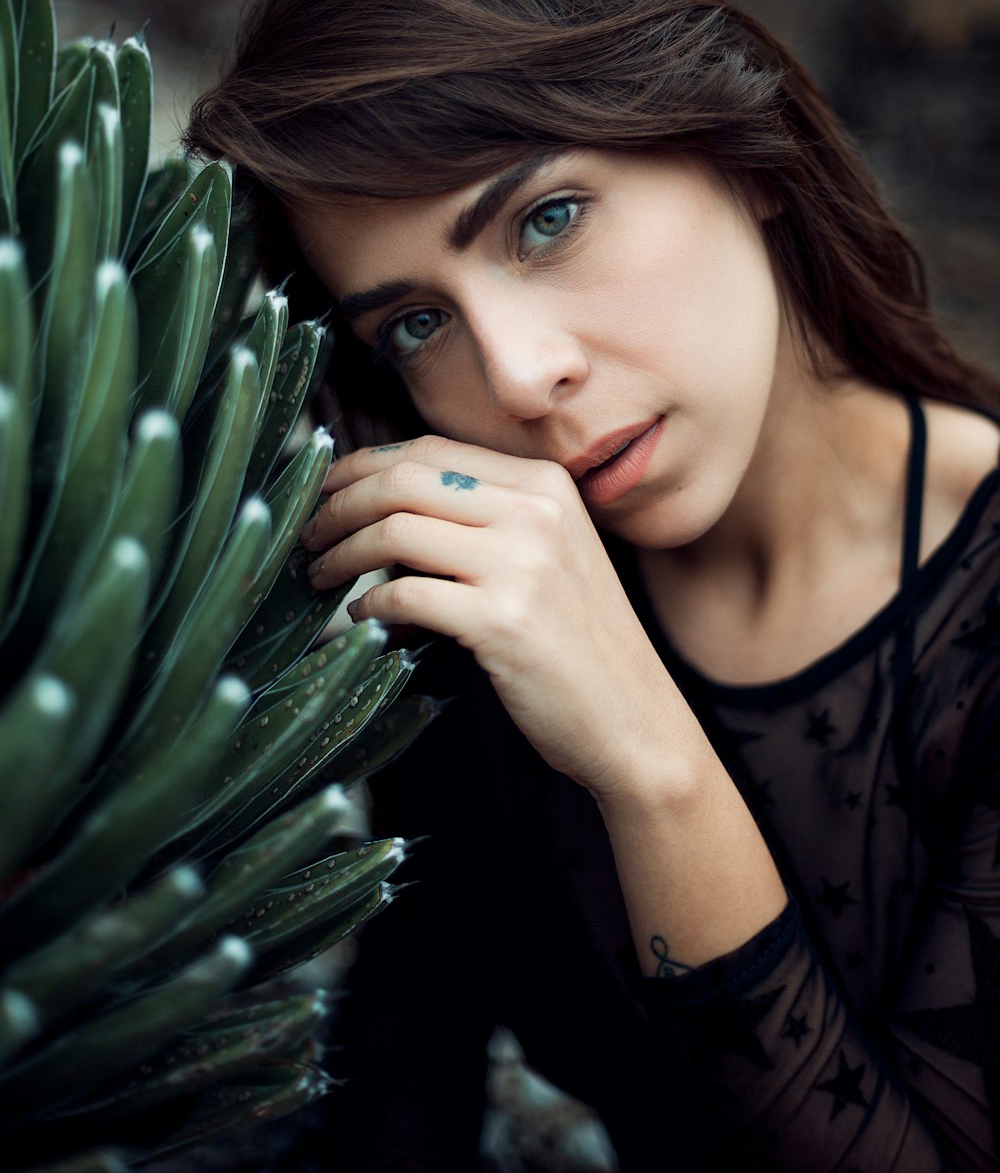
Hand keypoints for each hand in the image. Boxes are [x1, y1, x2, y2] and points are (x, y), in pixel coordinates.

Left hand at [301, 435, 681, 798]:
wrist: (636, 723)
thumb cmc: (580, 645)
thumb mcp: (550, 555)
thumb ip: (488, 517)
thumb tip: (385, 495)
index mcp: (547, 484)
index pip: (432, 449)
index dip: (365, 464)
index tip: (328, 489)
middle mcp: (537, 511)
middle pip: (404, 478)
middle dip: (339, 502)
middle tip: (309, 532)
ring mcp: (522, 563)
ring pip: (394, 530)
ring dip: (341, 552)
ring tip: (322, 574)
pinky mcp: (502, 621)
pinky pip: (404, 597)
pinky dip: (368, 607)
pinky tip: (362, 619)